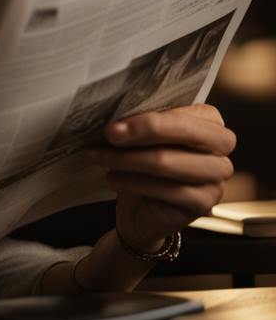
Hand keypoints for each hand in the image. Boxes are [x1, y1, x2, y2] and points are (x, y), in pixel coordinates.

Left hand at [88, 103, 235, 252]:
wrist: (140, 206)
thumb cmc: (141, 160)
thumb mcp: (140, 135)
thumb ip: (139, 120)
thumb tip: (117, 115)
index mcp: (210, 121)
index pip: (185, 113)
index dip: (148, 118)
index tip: (113, 125)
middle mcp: (220, 148)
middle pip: (185, 133)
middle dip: (143, 131)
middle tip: (108, 134)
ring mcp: (216, 178)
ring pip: (168, 162)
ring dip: (126, 159)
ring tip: (100, 157)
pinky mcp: (204, 203)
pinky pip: (166, 190)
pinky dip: (132, 182)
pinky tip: (113, 178)